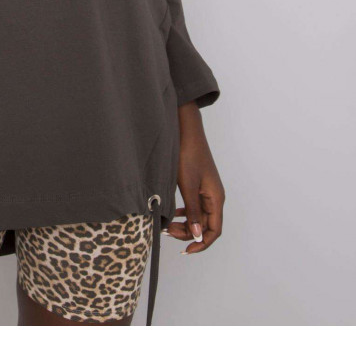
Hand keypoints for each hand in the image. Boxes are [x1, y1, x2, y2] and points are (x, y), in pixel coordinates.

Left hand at [165, 101, 224, 253]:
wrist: (186, 131)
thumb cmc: (188, 156)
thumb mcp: (188, 186)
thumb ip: (193, 212)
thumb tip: (198, 236)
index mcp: (216, 198)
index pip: (214, 230)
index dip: (202, 243)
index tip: (186, 250)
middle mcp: (214, 196)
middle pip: (206, 225)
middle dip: (189, 233)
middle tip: (168, 232)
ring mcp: (207, 190)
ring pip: (199, 216)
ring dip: (185, 223)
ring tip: (167, 225)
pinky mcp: (199, 184)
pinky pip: (194, 205)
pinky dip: (184, 213)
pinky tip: (172, 213)